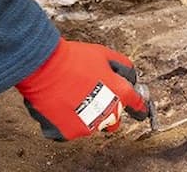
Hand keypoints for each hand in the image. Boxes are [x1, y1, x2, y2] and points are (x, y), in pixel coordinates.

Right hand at [15, 38, 148, 140]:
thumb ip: (122, 66)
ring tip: (72, 94)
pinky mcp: (67, 133)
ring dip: (86, 114)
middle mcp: (105, 114)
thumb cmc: (74, 58)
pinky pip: (71, 130)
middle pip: (113, 119)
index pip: (135, 104)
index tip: (141, 111)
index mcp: (117, 93)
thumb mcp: (104, 54)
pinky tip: (61, 103)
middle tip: (95, 95)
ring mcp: (85, 127)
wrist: (45, 67)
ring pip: (91, 125)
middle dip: (108, 110)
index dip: (139, 107)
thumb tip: (130, 76)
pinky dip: (67, 120)